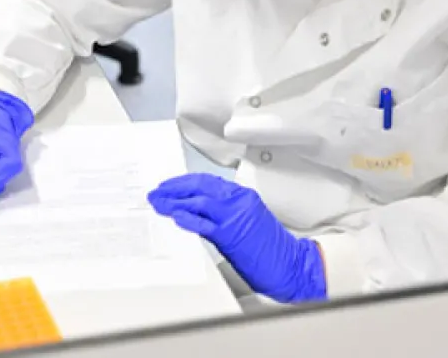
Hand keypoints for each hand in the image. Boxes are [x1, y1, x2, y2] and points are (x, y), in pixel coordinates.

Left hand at [148, 173, 325, 302]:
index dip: (185, 182)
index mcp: (243, 196)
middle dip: (175, 188)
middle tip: (157, 193)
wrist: (290, 264)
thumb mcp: (247, 223)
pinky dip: (188, 218)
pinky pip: (204, 223)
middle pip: (200, 186)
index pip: (207, 181)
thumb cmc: (270, 250)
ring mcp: (235, 216)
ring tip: (159, 204)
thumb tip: (196, 214)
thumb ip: (224, 214)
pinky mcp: (231, 234)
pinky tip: (175, 216)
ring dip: (174, 202)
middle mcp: (238, 201)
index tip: (169, 186)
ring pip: (199, 201)